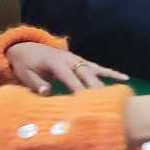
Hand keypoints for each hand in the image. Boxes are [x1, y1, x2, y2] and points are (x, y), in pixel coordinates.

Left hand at [6, 41, 128, 94]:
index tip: (87, 101)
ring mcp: (77, 59)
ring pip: (93, 70)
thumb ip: (36, 83)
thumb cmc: (25, 64)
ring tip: (116, 93)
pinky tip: (124, 78)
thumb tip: (47, 92)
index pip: (70, 77)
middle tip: (105, 102)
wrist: (26, 48)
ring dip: (104, 82)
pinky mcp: (80, 61)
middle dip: (95, 87)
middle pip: (85, 73)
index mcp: (55, 62)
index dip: (78, 89)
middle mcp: (69, 59)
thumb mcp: (25, 74)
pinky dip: (110, 73)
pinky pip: (97, 67)